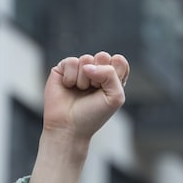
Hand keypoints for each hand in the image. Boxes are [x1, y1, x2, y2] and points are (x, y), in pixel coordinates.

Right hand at [27, 52, 127, 182]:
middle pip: (103, 56)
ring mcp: (79, 69)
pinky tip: (68, 87)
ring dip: (84, 79)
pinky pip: (71, 62)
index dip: (114, 73)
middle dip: (99, 75)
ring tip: (80, 91)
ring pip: (86, 59)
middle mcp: (96, 71)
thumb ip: (111, 74)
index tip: (107, 90)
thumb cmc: (93, 115)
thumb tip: (87, 65)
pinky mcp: (63, 69)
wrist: (68, 127)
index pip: (119, 61)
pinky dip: (71, 78)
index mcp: (111, 77)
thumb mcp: (115, 97)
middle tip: (93, 91)